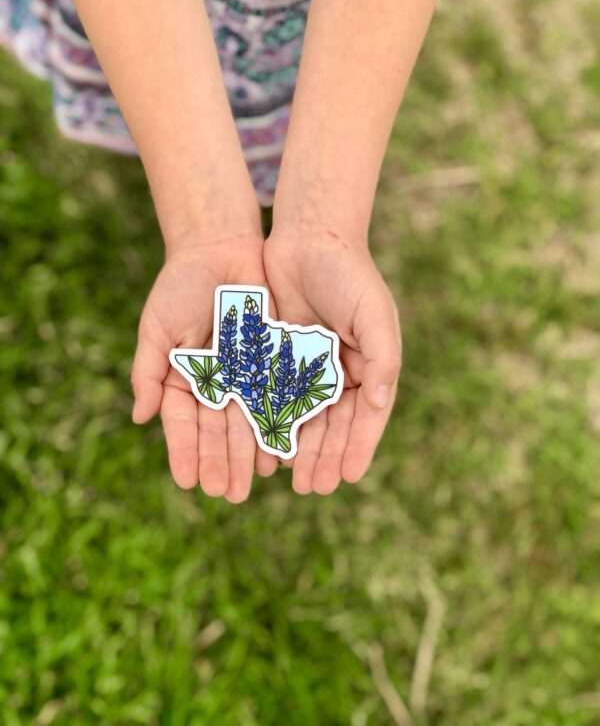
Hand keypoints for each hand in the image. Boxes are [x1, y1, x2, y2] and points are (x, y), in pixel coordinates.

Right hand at [131, 234, 278, 500]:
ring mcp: (243, 376)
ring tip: (253, 483)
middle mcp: (214, 384)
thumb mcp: (157, 328)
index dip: (185, 452)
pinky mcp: (271, 362)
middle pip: (217, 430)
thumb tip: (140, 418)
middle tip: (229, 493)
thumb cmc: (180, 286)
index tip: (188, 482)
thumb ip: (149, 372)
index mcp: (183, 380)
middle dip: (222, 462)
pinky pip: (274, 398)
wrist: (220, 251)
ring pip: (246, 421)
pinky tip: (280, 450)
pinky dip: (276, 424)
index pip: (183, 423)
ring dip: (249, 454)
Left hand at [263, 225, 401, 494]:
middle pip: (333, 424)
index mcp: (368, 365)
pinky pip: (274, 395)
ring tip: (291, 479)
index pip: (365, 416)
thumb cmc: (349, 274)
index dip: (358, 448)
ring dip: (299, 448)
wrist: (309, 237)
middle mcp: (339, 371)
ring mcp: (308, 366)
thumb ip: (382, 360)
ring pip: (303, 417)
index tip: (348, 477)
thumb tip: (379, 404)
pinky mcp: (278, 356)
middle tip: (314, 488)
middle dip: (325, 456)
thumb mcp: (374, 314)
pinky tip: (267, 447)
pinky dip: (272, 422)